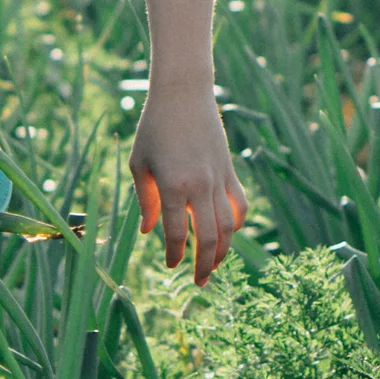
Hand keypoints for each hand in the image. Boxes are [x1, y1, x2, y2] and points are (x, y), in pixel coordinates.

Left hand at [127, 86, 247, 285]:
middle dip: (204, 265)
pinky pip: (240, 205)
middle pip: (208, 237)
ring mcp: (219, 179)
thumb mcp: (140, 164)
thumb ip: (145, 201)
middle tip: (199, 282)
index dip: (175, 254)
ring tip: (214, 266)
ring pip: (228, 226)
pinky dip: (237, 224)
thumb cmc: (154, 128)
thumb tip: (148, 232)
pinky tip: (228, 235)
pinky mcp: (230, 171)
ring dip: (223, 250)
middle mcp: (199, 186)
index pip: (177, 233)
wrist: (184, 96)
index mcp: (173, 186)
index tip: (171, 265)